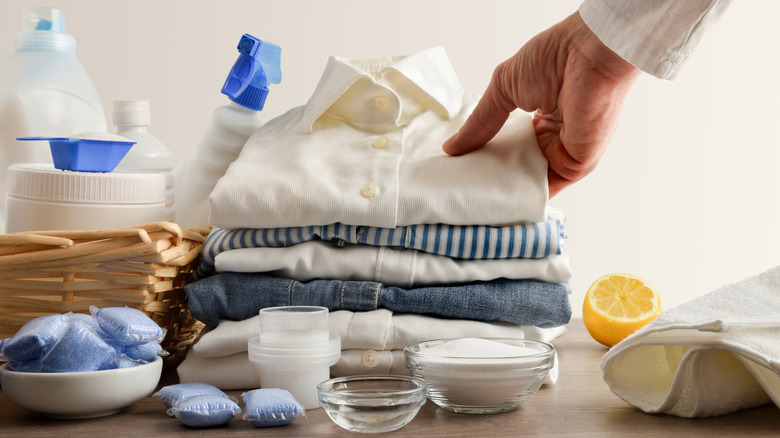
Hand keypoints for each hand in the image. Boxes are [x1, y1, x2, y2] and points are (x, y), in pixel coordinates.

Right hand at [442, 12, 640, 196]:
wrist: (588, 54)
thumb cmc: (552, 59)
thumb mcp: (502, 90)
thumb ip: (480, 122)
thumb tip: (451, 147)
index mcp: (540, 117)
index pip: (510, 146)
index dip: (486, 156)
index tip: (462, 168)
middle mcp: (554, 137)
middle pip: (518, 167)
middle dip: (493, 178)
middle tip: (463, 190)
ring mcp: (566, 152)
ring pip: (531, 181)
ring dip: (506, 191)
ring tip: (474, 200)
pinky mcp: (578, 165)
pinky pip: (548, 188)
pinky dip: (525, 197)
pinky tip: (499, 201)